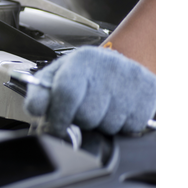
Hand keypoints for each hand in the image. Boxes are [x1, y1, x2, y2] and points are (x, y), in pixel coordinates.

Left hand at [24, 46, 155, 135]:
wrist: (117, 66)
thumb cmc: (82, 76)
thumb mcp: (55, 78)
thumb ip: (40, 94)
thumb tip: (36, 109)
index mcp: (81, 60)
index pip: (66, 93)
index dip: (59, 117)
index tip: (56, 127)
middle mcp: (109, 65)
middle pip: (88, 114)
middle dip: (81, 120)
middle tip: (83, 110)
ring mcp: (132, 78)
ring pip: (110, 124)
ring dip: (102, 124)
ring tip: (101, 108)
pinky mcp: (151, 91)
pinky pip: (132, 126)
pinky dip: (122, 126)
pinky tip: (118, 110)